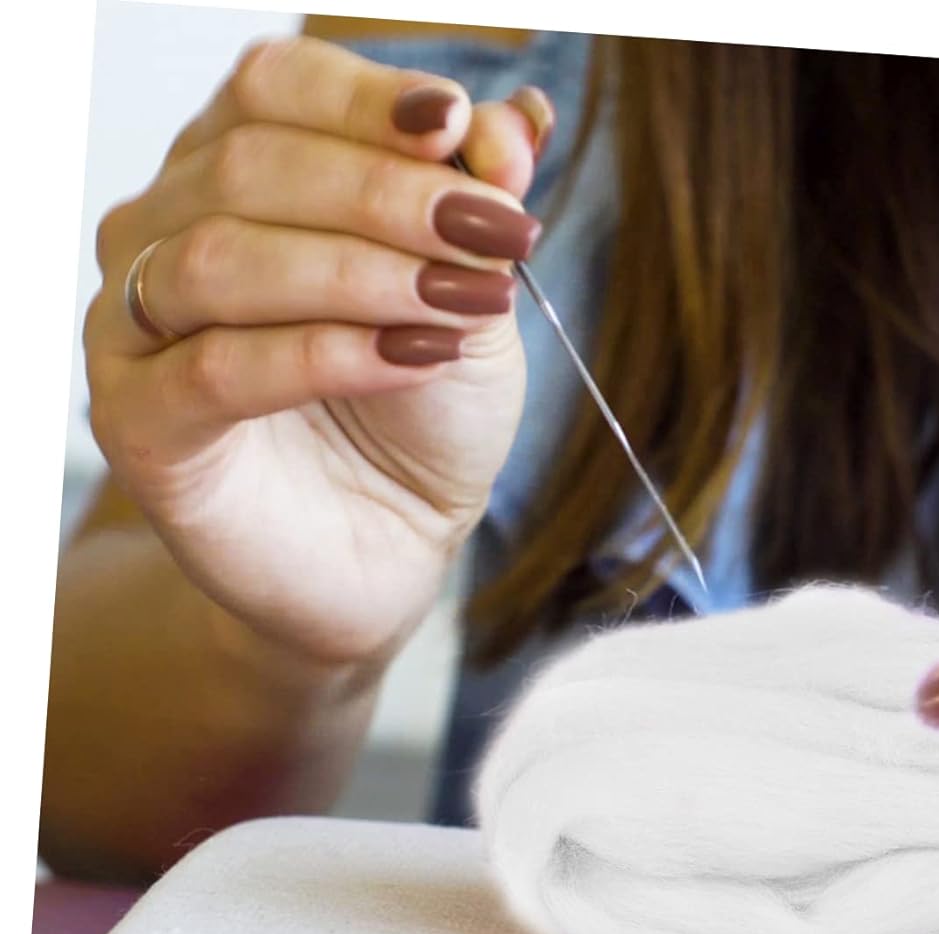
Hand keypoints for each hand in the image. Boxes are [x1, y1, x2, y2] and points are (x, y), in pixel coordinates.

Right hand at [84, 35, 555, 667]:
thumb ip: (479, 214)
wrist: (390, 549)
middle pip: (249, 166)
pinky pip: (218, 368)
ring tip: (464, 300)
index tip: (460, 129)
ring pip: (223, 261)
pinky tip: (408, 359)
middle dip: (389, 195)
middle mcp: (164, 236)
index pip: (272, 90)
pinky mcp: (140, 425)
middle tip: (499, 233)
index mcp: (232, 176)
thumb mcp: (472, 303)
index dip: (365, 100)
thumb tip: (513, 122)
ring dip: (359, 272)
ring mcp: (136, 331)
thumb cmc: (418, 417)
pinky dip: (322, 355)